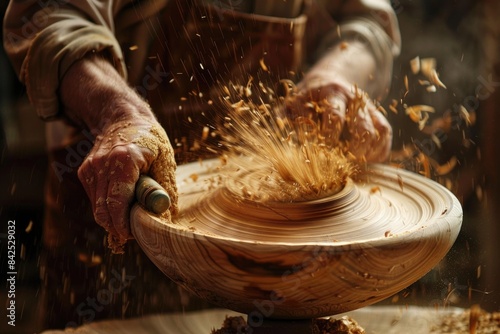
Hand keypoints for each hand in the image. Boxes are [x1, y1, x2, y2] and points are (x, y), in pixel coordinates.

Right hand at [77, 118, 176, 252]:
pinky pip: (95, 199)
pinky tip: (121, 204)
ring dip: (112, 219)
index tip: (134, 236)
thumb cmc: (150, 140)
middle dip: (118, 227)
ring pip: (97, 207)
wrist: (123, 118)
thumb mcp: (165, 160)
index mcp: (124, 160)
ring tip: (131, 220)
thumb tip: (167, 218)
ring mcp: (90, 168)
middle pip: (103, 210)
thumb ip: (165, 189)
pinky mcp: (85, 171)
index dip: (123, 225)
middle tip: (134, 234)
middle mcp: (102, 164)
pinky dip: (107, 207)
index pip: (116, 203)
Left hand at [285, 80, 391, 162]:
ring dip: (360, 152)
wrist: (330, 79)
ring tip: (351, 166)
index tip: (309, 158)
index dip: (313, 140)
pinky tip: (366, 162)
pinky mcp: (377, 113)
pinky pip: (384, 132)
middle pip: (345, 122)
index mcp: (319, 92)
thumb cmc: (306, 100)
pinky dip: (378, 151)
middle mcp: (343, 95)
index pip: (315, 117)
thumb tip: (279, 149)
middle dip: (335, 146)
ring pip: (369, 129)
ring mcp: (363, 104)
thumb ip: (283, 122)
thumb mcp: (291, 105)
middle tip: (331, 165)